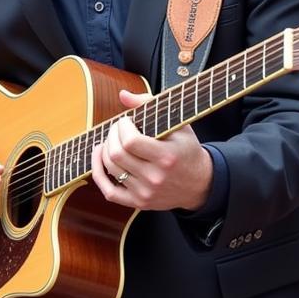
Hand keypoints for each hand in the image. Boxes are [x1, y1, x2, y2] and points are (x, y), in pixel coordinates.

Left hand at [91, 89, 212, 210]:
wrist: (200, 183)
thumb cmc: (187, 150)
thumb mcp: (178, 124)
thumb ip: (150, 105)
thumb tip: (123, 95)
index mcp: (166, 157)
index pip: (130, 141)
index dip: (122, 126)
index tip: (127, 120)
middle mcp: (155, 178)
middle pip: (116, 154)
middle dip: (111, 135)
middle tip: (118, 128)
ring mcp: (145, 192)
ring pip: (110, 168)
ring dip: (104, 149)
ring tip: (112, 140)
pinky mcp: (139, 202)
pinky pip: (108, 191)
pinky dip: (98, 173)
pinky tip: (100, 158)